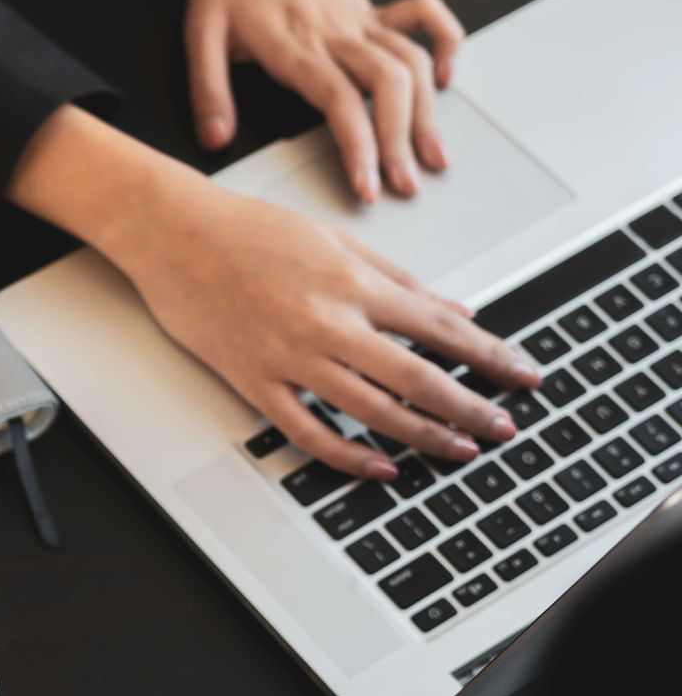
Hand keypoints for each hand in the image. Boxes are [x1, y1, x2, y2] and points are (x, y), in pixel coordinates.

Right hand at [10, 108, 535, 476]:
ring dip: (422, 435)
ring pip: (372, 409)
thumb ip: (394, 279)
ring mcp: (290, 356)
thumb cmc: (245, 229)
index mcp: (354, 283)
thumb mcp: (333, 239)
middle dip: (470, 406)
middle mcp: (329, 322)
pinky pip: (308, 430)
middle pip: (418, 376)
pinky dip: (348, 453)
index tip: (523, 375)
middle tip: (502, 428)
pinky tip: (380, 465)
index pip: (442, 327)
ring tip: (456, 451)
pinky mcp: (253, 380)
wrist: (172, 232)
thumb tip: (450, 309)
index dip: (491, 355)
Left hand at [188, 0, 464, 200]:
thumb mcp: (200, 32)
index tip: (366, 186)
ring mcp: (360, 21)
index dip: (358, 147)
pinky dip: (443, 45)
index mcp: (294, 46)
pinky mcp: (372, 9)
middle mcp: (335, 35)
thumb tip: (214, 139)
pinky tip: (444, 79)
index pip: (338, 102)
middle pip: (386, 88)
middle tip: (405, 186)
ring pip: (410, 63)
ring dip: (427, 112)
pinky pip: (424, 18)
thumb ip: (207, 89)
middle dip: (400, 142)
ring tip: (433, 157)